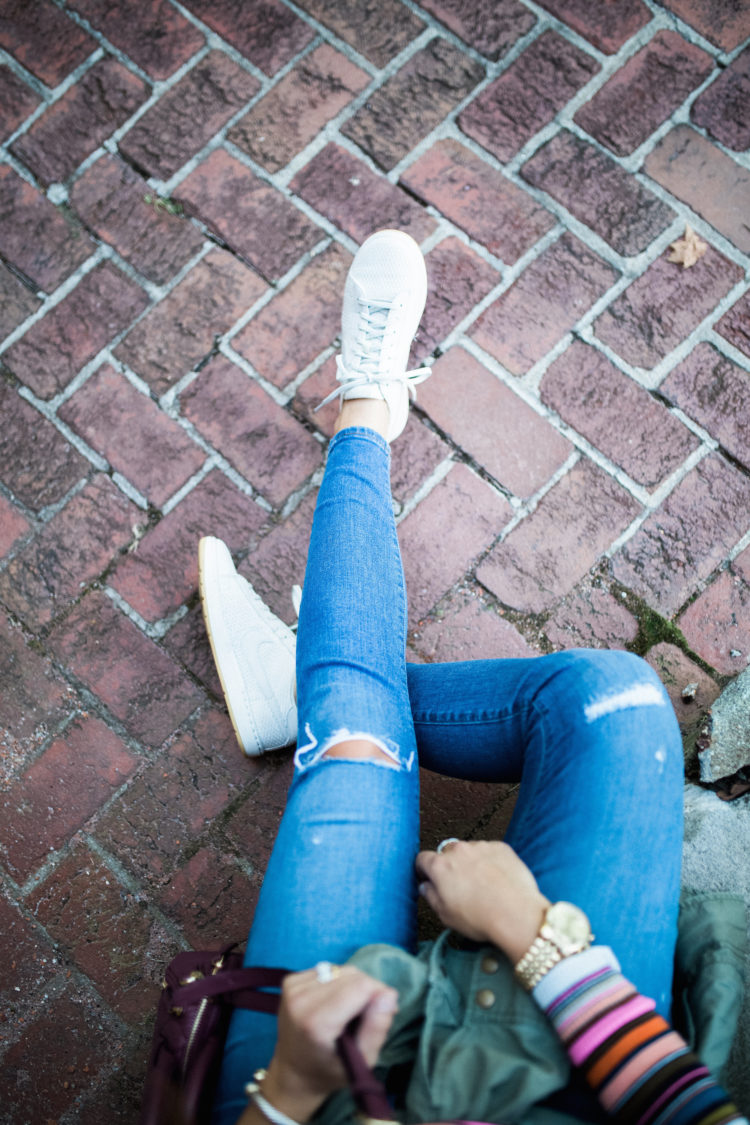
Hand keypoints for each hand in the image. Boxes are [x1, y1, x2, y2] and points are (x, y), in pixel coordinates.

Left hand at [259, 965, 398, 1121]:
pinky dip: (337, 983)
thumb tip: (389, 994)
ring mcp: (292, 988)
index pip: (361, 985)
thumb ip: (377, 1028)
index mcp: (316, 1022)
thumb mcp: (361, 1062)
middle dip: (367, 990)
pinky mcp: (290, 980)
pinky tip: (333, 1003)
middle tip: (365, 1016)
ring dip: (353, 986)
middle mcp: (300, 999)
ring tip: (349, 1011)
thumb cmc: (330, 1070)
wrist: (293, 1072)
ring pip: (341, 970)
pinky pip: (328, 970)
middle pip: (352, 974)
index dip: (379, 994)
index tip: (381, 1013)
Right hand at [416, 840, 548, 963]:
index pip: (423, 859)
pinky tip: (497, 880)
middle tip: (459, 887)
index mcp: (440, 866)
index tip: (429, 878)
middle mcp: (458, 851)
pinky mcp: (501, 847)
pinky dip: (490, 861)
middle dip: (449, 866)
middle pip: (447, 853)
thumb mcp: (445, 916)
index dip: (424, 870)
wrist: (516, 914)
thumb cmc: (480, 918)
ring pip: (469, 851)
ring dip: (471, 862)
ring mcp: (481, 846)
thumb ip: (431, 896)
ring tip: (482, 885)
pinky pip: (489, 851)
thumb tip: (426, 887)